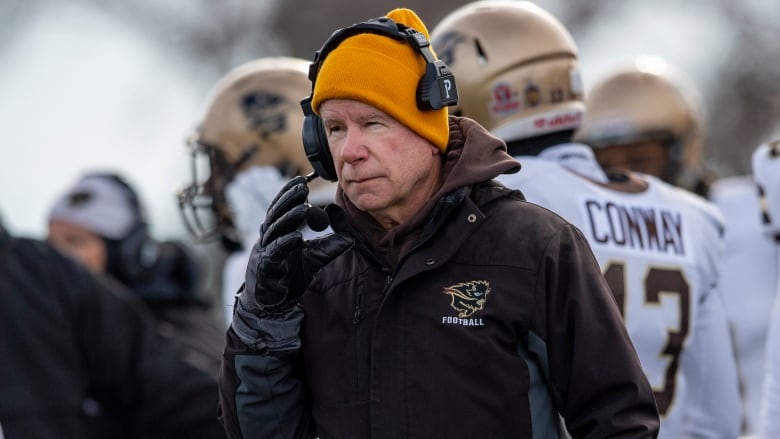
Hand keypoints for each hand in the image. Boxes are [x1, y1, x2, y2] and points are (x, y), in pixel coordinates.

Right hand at [244, 176, 351, 314]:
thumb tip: (350, 239)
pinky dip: (285, 243)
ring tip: (304, 207)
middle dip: (289, 199)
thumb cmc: (289, 276)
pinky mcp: (266, 268)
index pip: (281, 208)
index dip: (289, 194)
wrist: (273, 302)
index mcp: (277, 233)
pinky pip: (275, 253)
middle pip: (276, 214)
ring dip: (289, 218)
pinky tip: (296, 236)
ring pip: (275, 230)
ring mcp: (266, 253)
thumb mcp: (313, 259)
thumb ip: (328, 248)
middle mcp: (269, 239)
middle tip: (302, 187)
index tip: (302, 180)